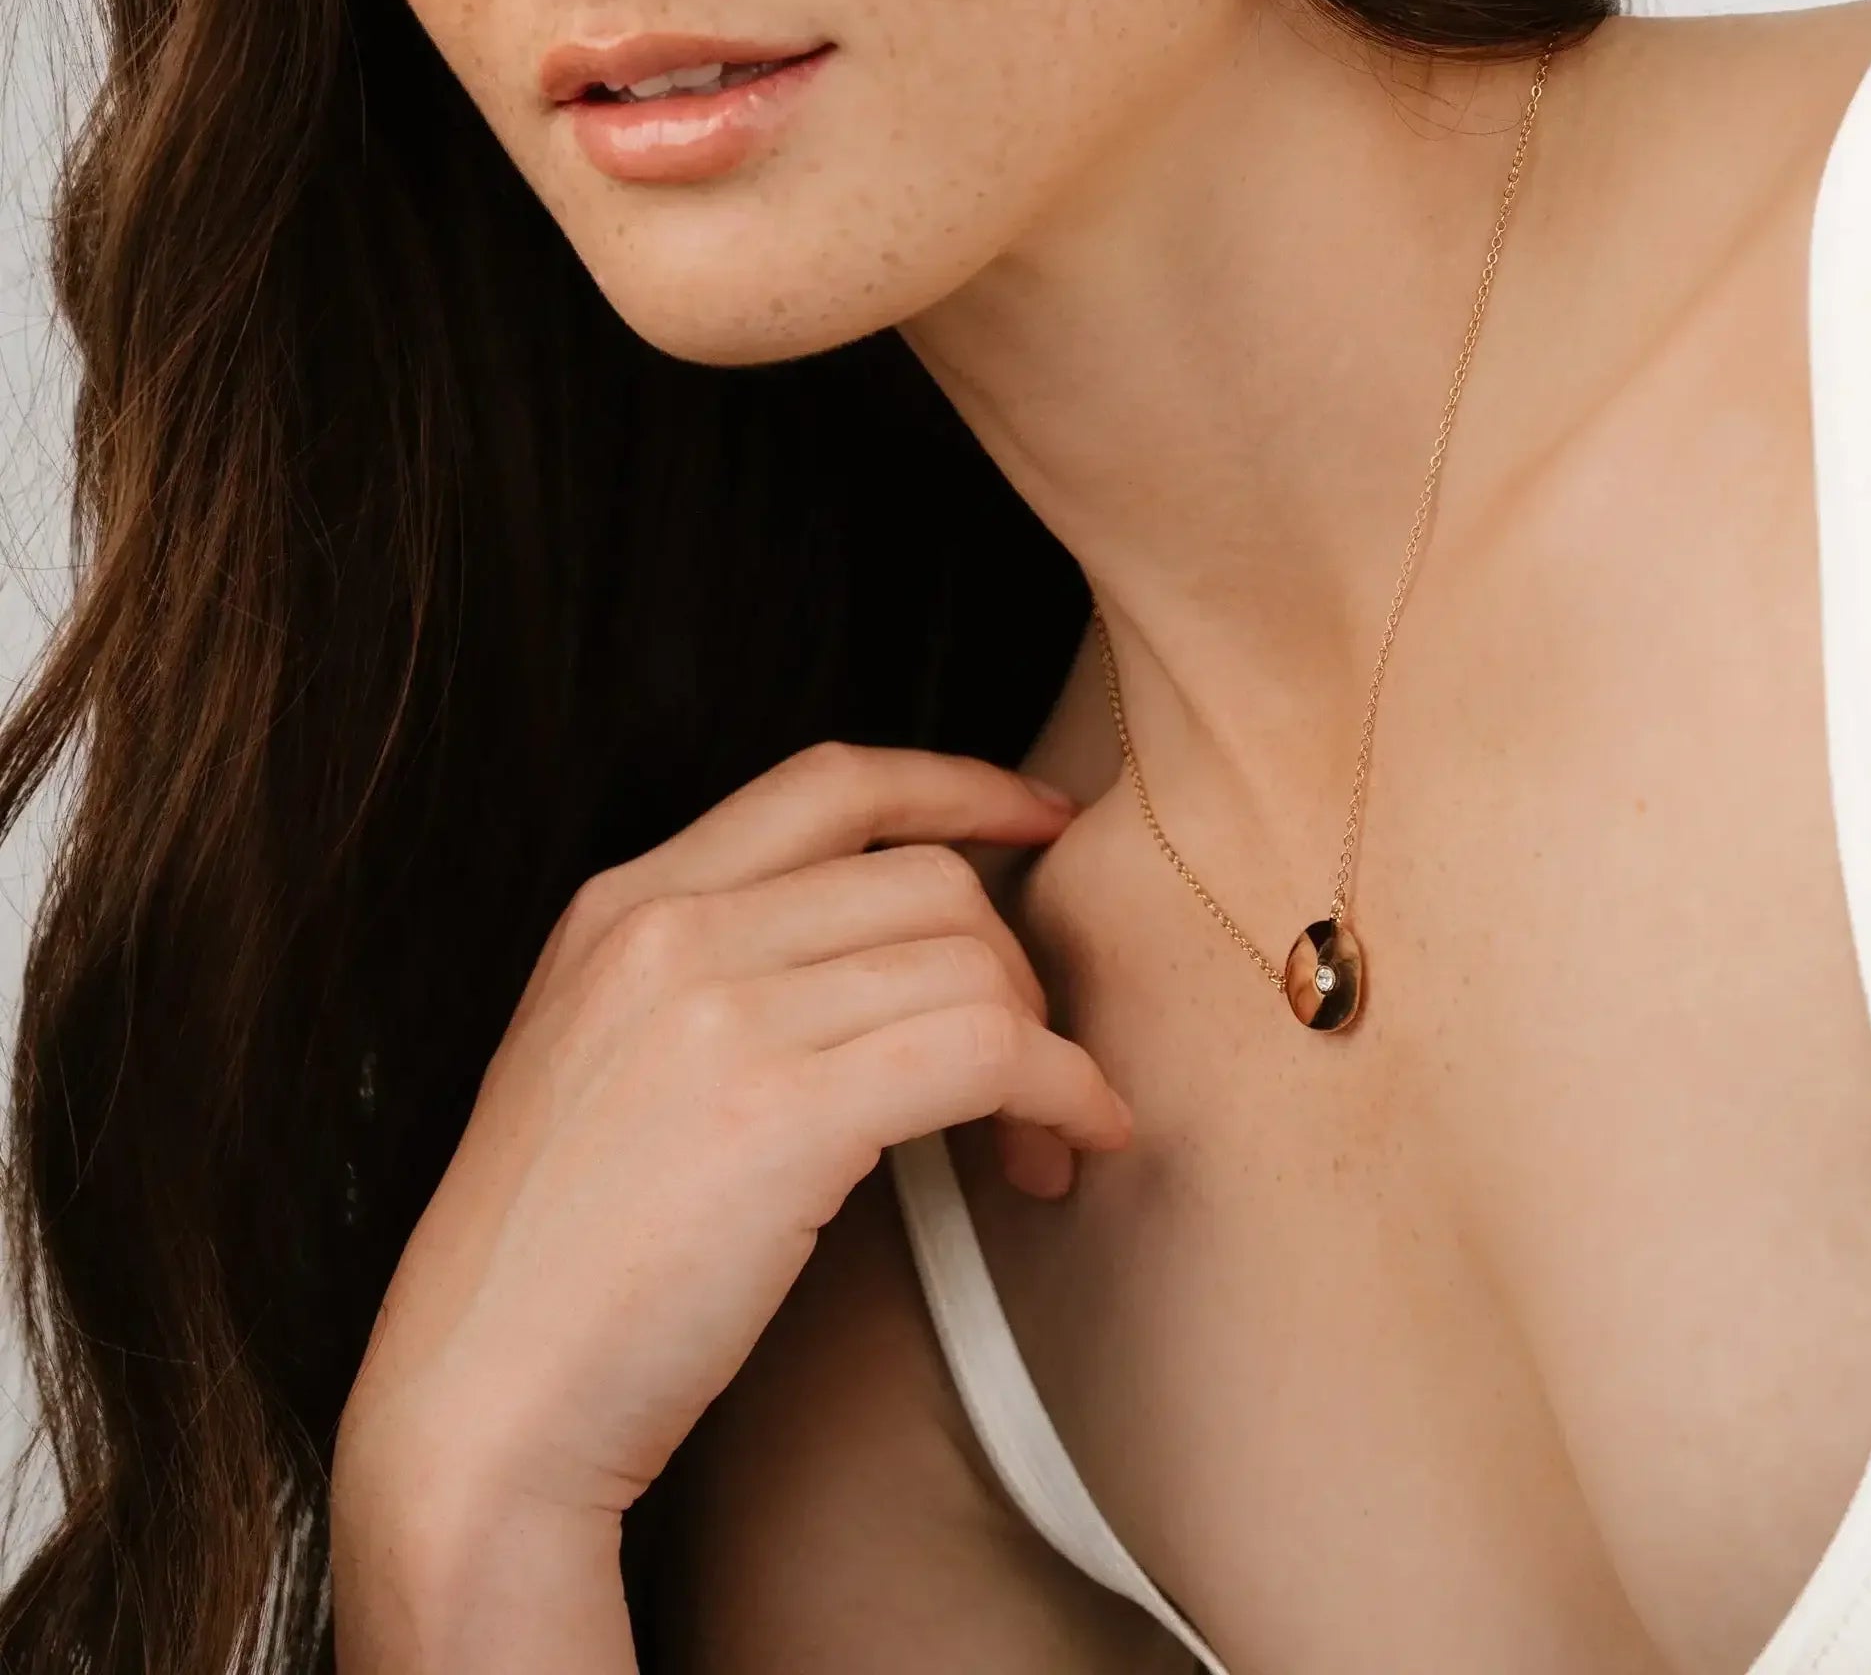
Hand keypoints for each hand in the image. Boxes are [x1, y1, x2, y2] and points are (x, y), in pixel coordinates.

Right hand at [336, 741, 1131, 1523]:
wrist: (475, 1414)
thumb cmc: (555, 1273)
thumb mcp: (598, 1060)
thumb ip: (706, 977)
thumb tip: (883, 961)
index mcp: (619, 905)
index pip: (829, 783)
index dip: (956, 787)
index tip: (1040, 816)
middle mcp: (665, 929)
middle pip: (925, 878)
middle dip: (1012, 964)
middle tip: (1036, 1068)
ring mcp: (718, 1013)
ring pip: (967, 961)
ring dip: (1046, 1047)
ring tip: (1041, 1141)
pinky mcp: (780, 1113)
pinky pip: (987, 1052)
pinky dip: (1062, 1090)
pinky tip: (1069, 1145)